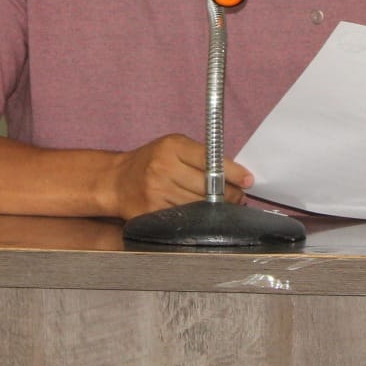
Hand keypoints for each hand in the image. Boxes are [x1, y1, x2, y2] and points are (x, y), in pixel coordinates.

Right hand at [104, 133, 252, 219]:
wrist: (117, 181)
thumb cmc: (151, 161)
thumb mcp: (173, 146)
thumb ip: (201, 156)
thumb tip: (235, 175)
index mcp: (171, 147)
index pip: (210, 160)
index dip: (233, 172)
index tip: (248, 180)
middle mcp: (163, 168)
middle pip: (208, 187)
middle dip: (229, 194)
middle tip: (238, 196)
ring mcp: (156, 193)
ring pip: (199, 206)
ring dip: (216, 209)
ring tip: (222, 206)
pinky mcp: (152, 213)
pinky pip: (185, 219)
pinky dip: (198, 219)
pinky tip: (202, 216)